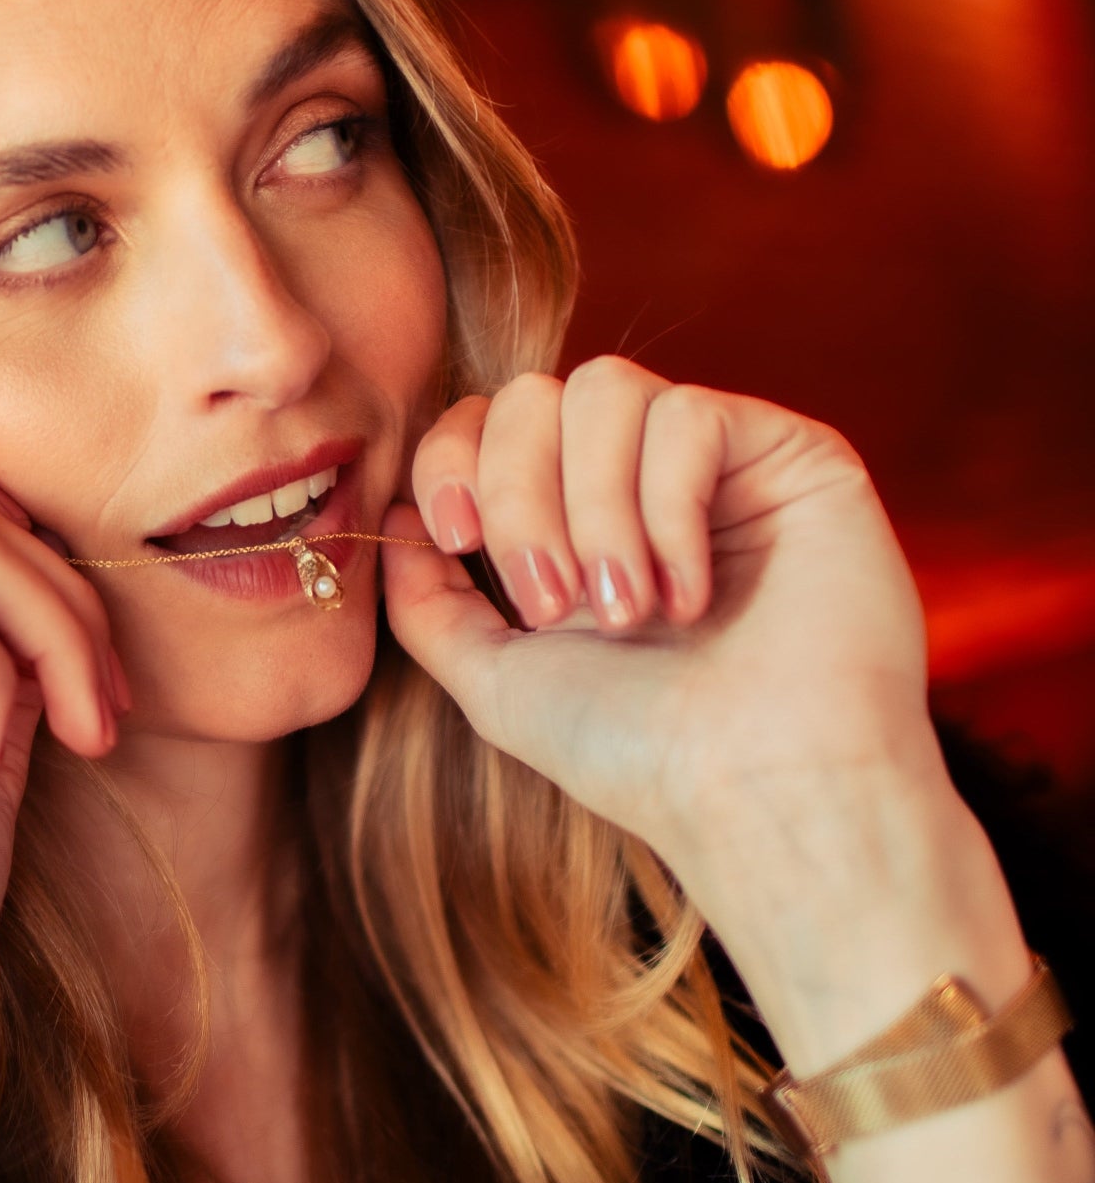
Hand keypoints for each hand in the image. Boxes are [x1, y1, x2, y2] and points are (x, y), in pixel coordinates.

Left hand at [379, 355, 959, 962]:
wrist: (757, 792)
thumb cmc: (634, 750)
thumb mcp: (495, 678)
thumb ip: (429, 602)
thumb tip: (391, 515)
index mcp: (570, 524)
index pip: (487, 423)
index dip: (453, 459)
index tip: (456, 537)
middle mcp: (639, 481)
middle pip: (534, 396)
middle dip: (519, 497)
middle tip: (553, 603)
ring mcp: (716, 463)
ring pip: (606, 390)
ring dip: (593, 508)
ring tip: (627, 612)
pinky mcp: (791, 455)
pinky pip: (689, 416)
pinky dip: (666, 508)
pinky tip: (691, 597)